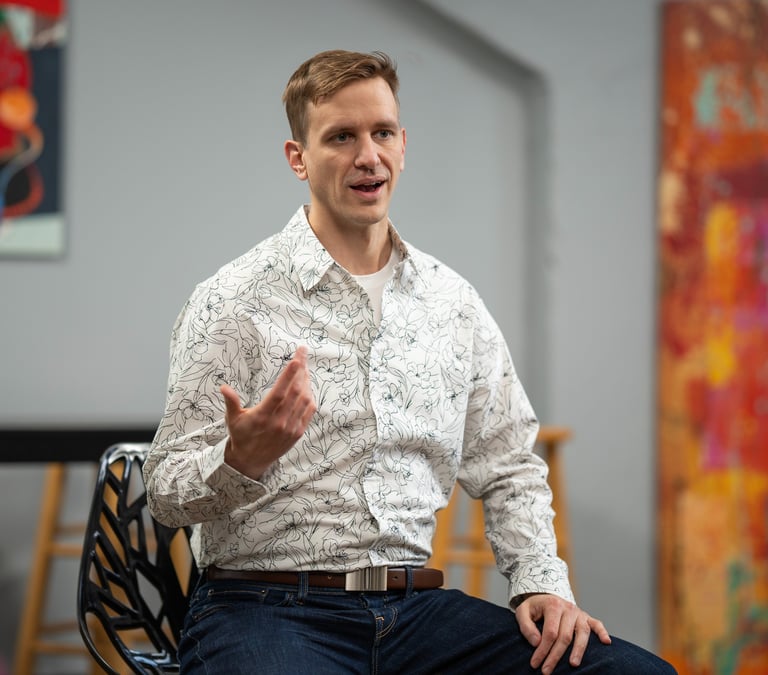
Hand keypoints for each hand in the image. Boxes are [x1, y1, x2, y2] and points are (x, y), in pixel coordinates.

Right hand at [221, 346, 315, 478]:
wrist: (250, 461)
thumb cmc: (241, 436)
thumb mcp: (232, 419)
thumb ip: (231, 402)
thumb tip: (223, 387)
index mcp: (263, 416)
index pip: (279, 392)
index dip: (289, 375)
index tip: (296, 360)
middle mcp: (279, 422)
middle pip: (295, 391)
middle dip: (301, 369)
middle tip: (302, 353)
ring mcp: (291, 428)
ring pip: (305, 399)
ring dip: (306, 381)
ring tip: (303, 367)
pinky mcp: (298, 432)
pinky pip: (309, 411)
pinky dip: (310, 396)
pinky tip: (306, 386)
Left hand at [515, 593, 610, 673]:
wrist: (545, 596)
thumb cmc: (534, 608)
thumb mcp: (522, 611)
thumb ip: (526, 626)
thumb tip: (536, 642)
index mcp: (552, 605)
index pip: (550, 632)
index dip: (543, 650)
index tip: (535, 663)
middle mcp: (568, 608)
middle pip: (565, 636)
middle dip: (555, 656)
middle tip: (547, 671)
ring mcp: (579, 613)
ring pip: (582, 633)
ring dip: (579, 650)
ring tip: (573, 664)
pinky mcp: (586, 617)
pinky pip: (597, 624)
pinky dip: (602, 632)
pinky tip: (606, 642)